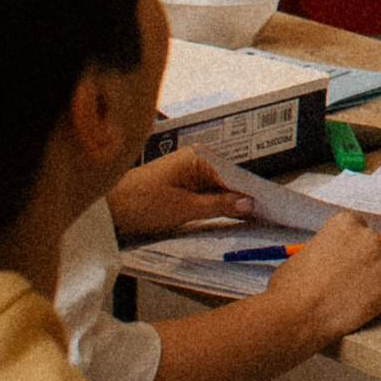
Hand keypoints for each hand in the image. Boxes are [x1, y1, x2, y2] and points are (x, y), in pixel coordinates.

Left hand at [105, 148, 254, 239]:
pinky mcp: (177, 185)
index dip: (254, 193)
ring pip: (217, 189)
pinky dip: (215, 206)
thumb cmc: (141, 204)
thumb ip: (219, 204)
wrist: (107, 209)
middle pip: (228, 181)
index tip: (273, 208)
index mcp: (198, 158)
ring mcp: (185, 172)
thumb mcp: (185, 209)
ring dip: (230, 204)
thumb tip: (249, 203)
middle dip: (244, 199)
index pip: (235, 176)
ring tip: (253, 221)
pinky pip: (204, 194)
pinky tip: (227, 218)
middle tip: (267, 218)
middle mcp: (193, 160)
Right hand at [259, 212, 380, 345]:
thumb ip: (323, 250)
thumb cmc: (292, 287)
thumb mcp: (304, 256)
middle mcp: (368, 236)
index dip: (356, 244)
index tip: (352, 255)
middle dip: (372, 259)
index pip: (360, 226)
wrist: (299, 314)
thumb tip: (328, 259)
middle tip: (359, 278)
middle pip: (380, 244)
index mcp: (344, 223)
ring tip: (376, 288)